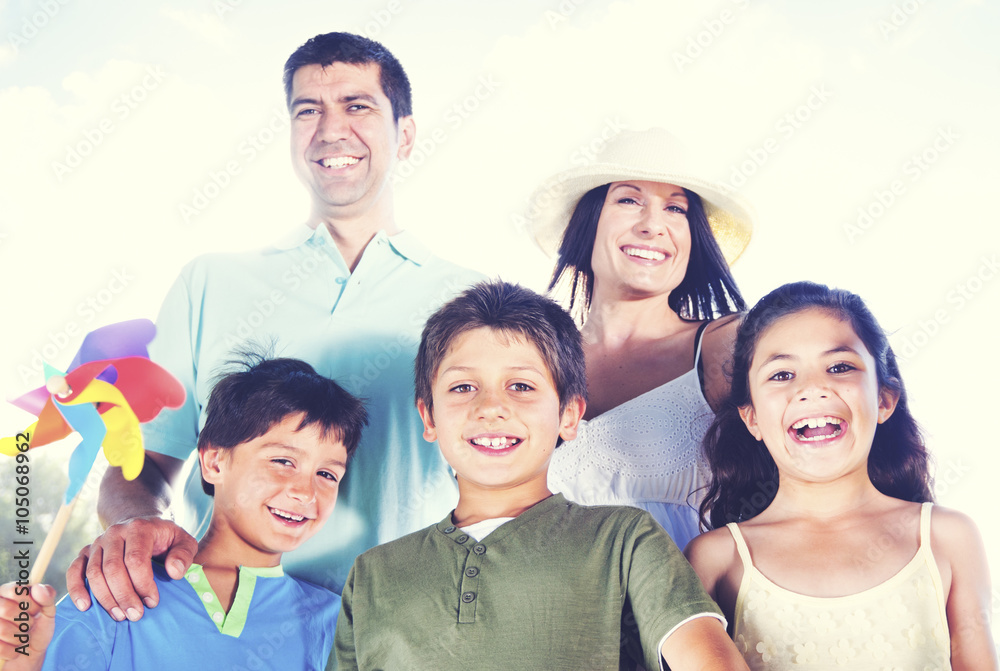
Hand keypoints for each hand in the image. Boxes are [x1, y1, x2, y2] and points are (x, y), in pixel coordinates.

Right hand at [0, 582, 56, 670]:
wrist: (30, 655)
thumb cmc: (36, 630)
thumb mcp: (48, 612)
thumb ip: (47, 597)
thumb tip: (38, 587)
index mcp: (7, 593)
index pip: (15, 590)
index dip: (30, 602)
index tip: (36, 610)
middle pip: (6, 609)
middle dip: (25, 622)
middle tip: (28, 626)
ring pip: (2, 629)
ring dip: (19, 638)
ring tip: (22, 638)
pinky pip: (0, 647)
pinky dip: (12, 651)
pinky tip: (14, 649)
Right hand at [65, 517, 196, 621]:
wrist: (141, 524)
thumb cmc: (165, 538)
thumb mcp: (184, 541)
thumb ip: (184, 554)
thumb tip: (173, 572)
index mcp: (139, 528)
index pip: (136, 560)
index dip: (143, 584)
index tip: (152, 602)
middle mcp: (115, 533)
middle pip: (113, 569)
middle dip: (124, 596)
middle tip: (135, 615)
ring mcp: (98, 542)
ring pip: (94, 573)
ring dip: (105, 598)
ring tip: (119, 616)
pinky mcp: (86, 551)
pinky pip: (74, 570)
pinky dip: (76, 588)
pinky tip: (85, 606)